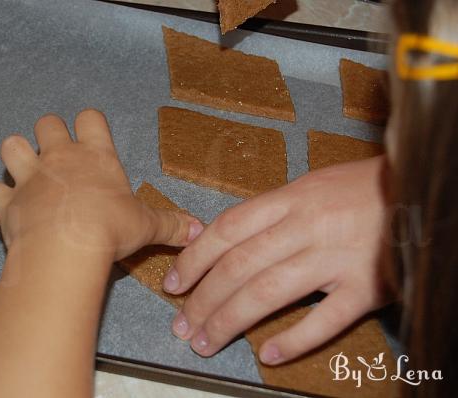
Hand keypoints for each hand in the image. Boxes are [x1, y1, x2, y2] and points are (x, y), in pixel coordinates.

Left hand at [0, 109, 201, 258]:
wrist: (67, 249)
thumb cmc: (111, 230)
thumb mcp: (147, 226)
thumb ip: (172, 224)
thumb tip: (200, 229)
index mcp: (95, 156)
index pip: (90, 118)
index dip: (89, 123)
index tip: (91, 136)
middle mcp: (59, 158)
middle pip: (47, 123)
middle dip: (49, 133)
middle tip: (59, 156)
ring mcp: (28, 178)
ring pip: (10, 146)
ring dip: (15, 155)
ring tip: (25, 172)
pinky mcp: (6, 203)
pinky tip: (1, 205)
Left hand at [163, 156, 392, 364]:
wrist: (420, 190)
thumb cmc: (361, 188)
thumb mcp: (311, 186)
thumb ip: (271, 212)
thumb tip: (226, 238)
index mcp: (291, 200)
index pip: (228, 230)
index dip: (194, 258)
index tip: (173, 283)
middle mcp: (307, 228)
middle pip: (240, 266)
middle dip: (204, 299)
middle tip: (182, 325)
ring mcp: (336, 259)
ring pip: (269, 293)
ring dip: (230, 321)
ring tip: (205, 342)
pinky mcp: (365, 288)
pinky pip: (325, 320)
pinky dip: (294, 341)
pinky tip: (268, 356)